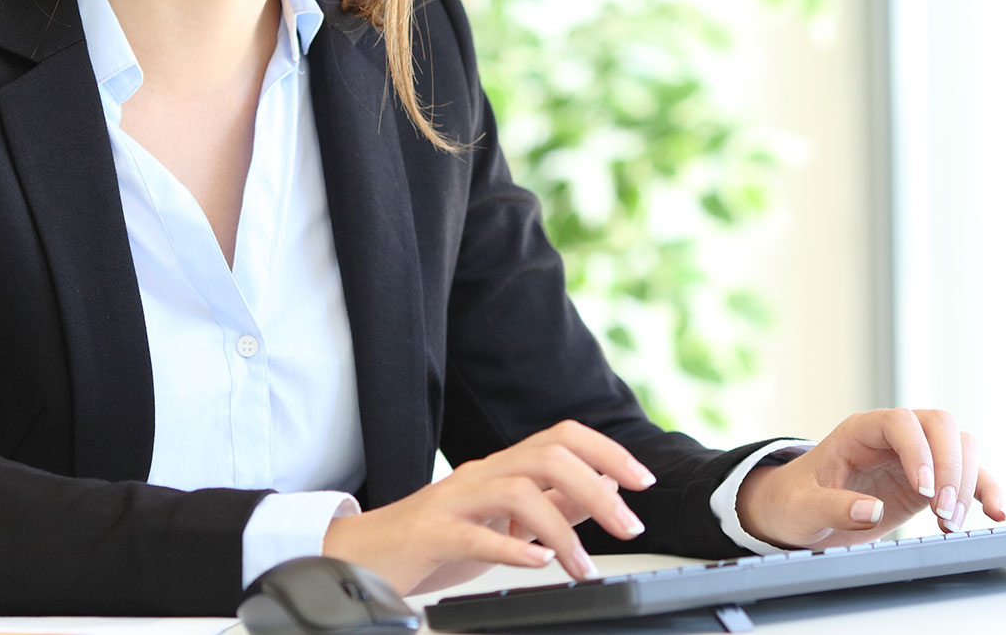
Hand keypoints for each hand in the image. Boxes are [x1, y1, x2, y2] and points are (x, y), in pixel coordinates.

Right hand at [320, 420, 655, 594]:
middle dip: (598, 489)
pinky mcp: (429, 533)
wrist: (362, 556)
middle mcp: (480, 474)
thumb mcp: (502, 523)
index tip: (643, 483)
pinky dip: (511, 547)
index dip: (607, 452)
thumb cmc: (434, 542)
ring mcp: (452, 501)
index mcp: (501, 468)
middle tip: (629, 528)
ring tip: (584, 567)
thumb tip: (605, 493)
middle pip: (548, 455)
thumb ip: (551, 506)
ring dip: (562, 531)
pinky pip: (472, 532)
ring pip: (517, 490)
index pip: (562, 438)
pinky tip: (537, 564)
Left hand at [735, 408, 1005, 549]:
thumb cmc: (796, 501)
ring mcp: (917, 454)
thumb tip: (870, 509)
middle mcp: (893, 436)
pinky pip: (967, 474)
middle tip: (942, 512)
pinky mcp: (931, 479)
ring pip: (961, 446)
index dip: (919, 451)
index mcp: (860, 431)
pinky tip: (996, 513)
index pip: (901, 422)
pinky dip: (984, 490)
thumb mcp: (802, 509)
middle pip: (941, 425)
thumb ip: (832, 508)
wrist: (801, 511)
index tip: (922, 491)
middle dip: (950, 467)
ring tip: (950, 524)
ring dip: (966, 483)